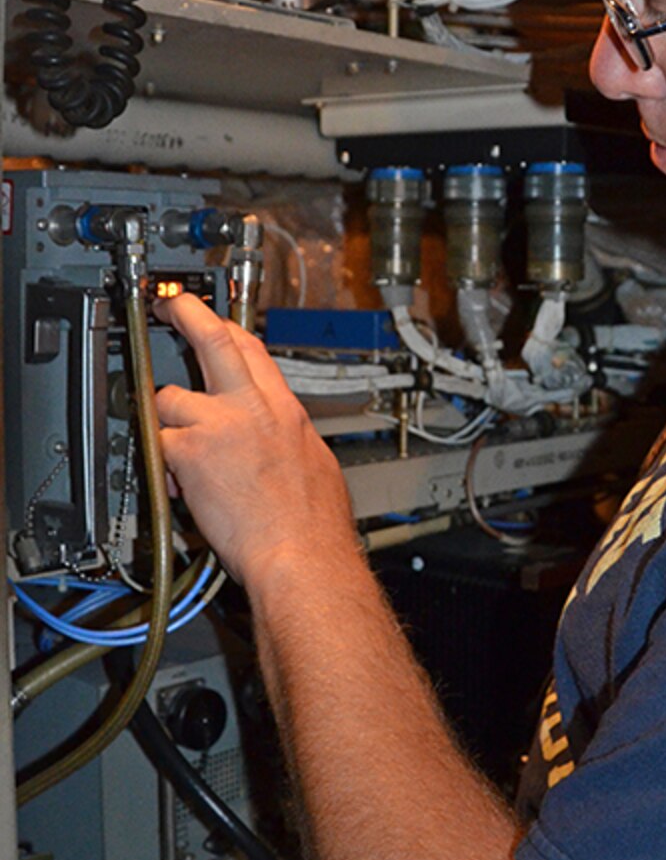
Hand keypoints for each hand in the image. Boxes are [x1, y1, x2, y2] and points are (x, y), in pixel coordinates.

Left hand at [155, 294, 358, 590]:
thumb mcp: (314, 464)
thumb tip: (280, 436)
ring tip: (182, 455)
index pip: (253, 350)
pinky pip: (159, 444)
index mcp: (285, 410)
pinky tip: (182, 486)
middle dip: (187, 314)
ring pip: (169, 401)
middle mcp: (253, 409)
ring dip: (168, 424)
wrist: (301, 554)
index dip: (228, 328)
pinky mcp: (190, 452)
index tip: (214, 321)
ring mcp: (219, 426)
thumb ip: (286, 438)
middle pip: (214, 341)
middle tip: (170, 305)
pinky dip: (164, 465)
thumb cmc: (313, 525)